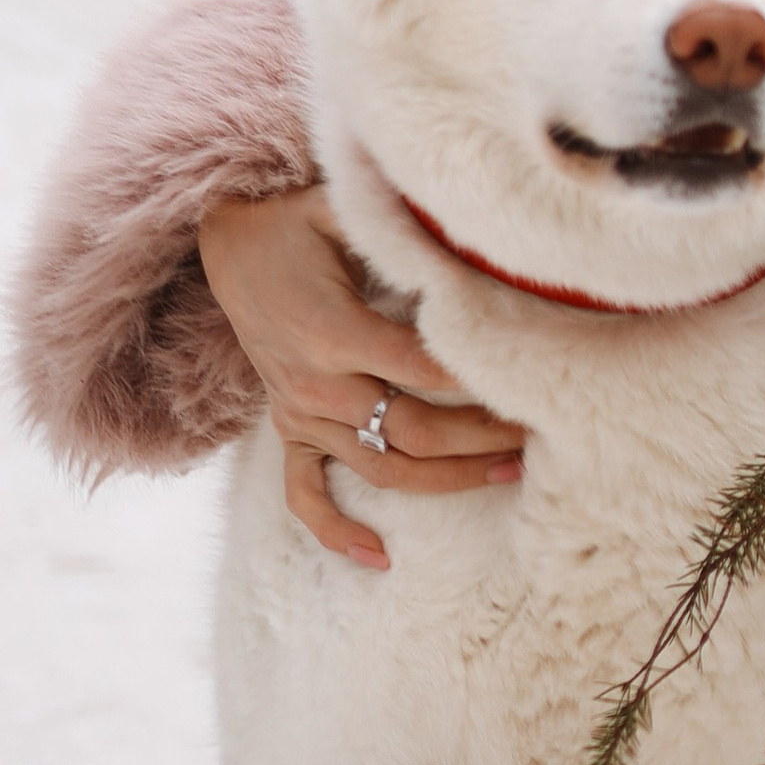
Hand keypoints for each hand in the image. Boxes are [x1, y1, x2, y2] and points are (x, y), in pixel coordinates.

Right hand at [198, 187, 524, 570]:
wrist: (225, 242)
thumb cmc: (297, 220)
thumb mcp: (342, 207)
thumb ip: (399, 221)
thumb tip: (467, 215)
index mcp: (335, 332)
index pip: (423, 368)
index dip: (480, 378)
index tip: (533, 378)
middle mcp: (317, 383)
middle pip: (414, 430)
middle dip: (482, 437)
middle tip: (539, 433)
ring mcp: (301, 412)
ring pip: (381, 468)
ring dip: (446, 479)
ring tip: (509, 474)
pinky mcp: (289, 428)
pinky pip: (304, 494)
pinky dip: (336, 530)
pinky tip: (380, 558)